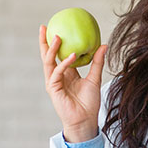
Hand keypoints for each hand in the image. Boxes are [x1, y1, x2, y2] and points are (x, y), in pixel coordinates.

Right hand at [38, 25, 107, 141]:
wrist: (86, 120)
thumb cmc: (89, 102)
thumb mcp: (95, 78)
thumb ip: (97, 62)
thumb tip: (103, 45)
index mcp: (66, 74)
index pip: (57, 55)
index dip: (54, 43)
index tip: (55, 28)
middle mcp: (57, 76)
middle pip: (47, 56)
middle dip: (44, 42)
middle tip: (44, 27)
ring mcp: (54, 82)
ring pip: (48, 62)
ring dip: (51, 49)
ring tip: (58, 37)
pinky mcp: (53, 89)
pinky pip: (57, 73)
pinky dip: (64, 64)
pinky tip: (71, 55)